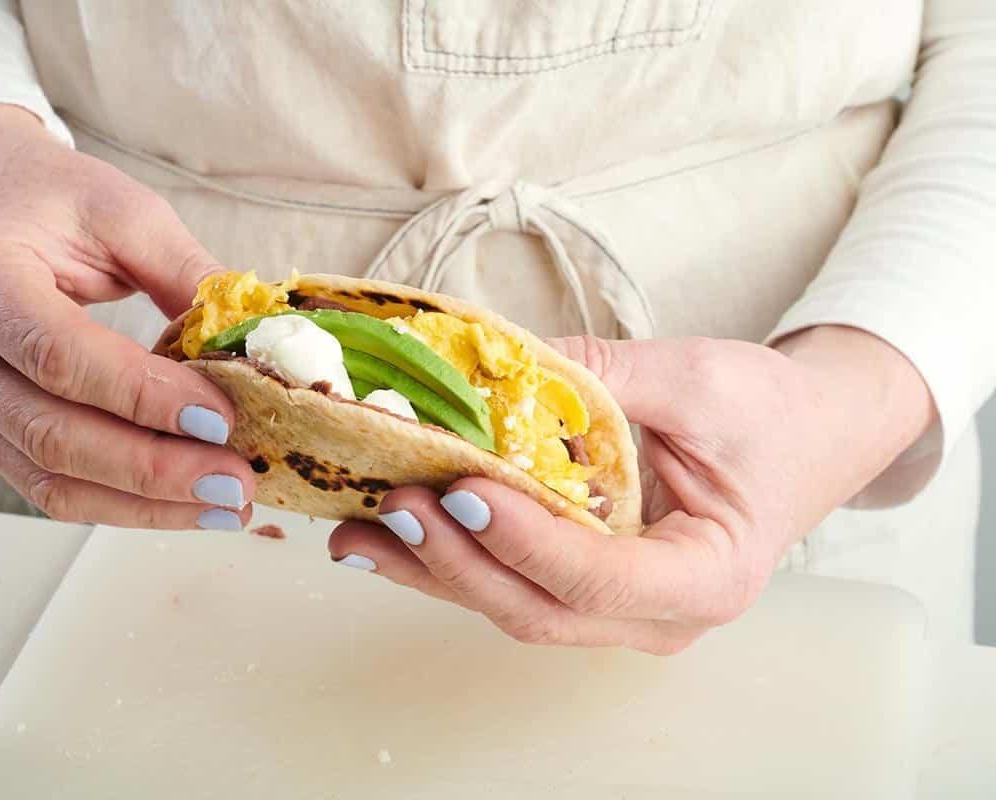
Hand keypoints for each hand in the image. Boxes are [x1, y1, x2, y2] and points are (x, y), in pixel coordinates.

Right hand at [0, 104, 254, 527]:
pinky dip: (122, 504)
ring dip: (145, 504)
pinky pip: (51, 486)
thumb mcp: (128, 214)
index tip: (221, 418)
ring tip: (225, 505)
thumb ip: (188, 276)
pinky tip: (185, 504)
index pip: (59, 356)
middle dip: (154, 469)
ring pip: (51, 479)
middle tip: (236, 481)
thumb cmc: (52, 202)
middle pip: (53, 434)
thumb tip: (256, 345)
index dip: (142, 396)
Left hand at [328, 327, 933, 652]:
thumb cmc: (772, 412)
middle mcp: (659, 615)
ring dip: (432, 568)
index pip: (601, 578)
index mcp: (708, 576)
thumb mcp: (699, 380)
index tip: (464, 487)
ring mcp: (618, 610)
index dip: (524, 539)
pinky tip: (387, 535)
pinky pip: (510, 580)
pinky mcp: (584, 585)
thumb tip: (494, 365)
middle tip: (392, 504)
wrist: (807, 432)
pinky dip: (449, 556)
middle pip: (539, 608)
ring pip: (511, 603)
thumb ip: (602, 375)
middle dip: (457, 560)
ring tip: (356, 531)